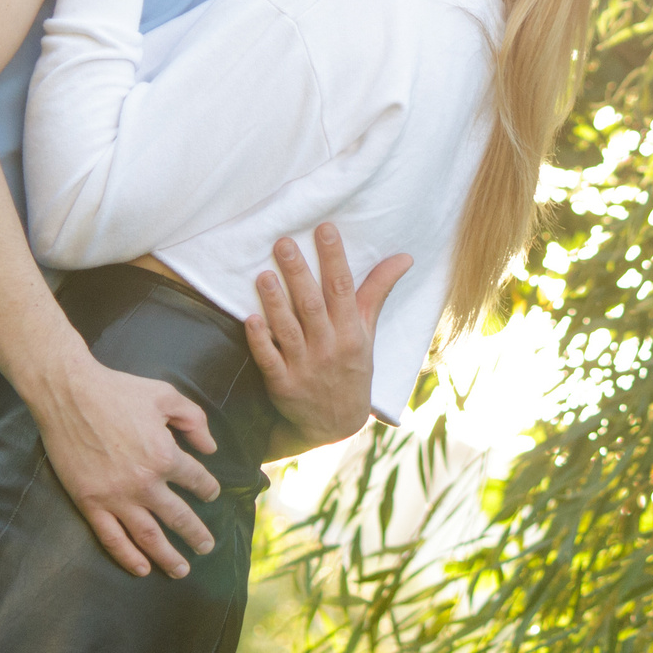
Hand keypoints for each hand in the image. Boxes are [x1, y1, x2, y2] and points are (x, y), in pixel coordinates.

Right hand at [26, 346, 220, 578]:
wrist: (68, 394)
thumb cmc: (118, 391)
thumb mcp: (165, 395)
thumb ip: (194, 420)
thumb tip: (210, 447)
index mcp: (165, 456)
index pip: (196, 481)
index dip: (208, 489)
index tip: (212, 495)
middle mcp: (144, 483)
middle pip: (178, 517)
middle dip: (196, 535)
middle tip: (207, 548)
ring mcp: (116, 497)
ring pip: (148, 537)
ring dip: (168, 557)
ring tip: (181, 571)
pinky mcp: (90, 503)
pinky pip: (111, 538)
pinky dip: (128, 557)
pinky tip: (141, 569)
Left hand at [246, 223, 411, 454]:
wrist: (336, 424)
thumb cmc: (352, 368)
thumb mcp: (368, 332)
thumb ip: (377, 291)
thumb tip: (403, 257)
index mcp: (351, 333)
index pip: (343, 289)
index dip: (334, 258)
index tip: (325, 229)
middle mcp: (329, 348)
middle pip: (312, 305)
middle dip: (298, 273)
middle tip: (283, 243)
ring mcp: (304, 367)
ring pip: (288, 330)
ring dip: (275, 302)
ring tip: (264, 275)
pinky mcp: (282, 385)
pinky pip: (269, 360)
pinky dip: (259, 340)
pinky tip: (249, 318)